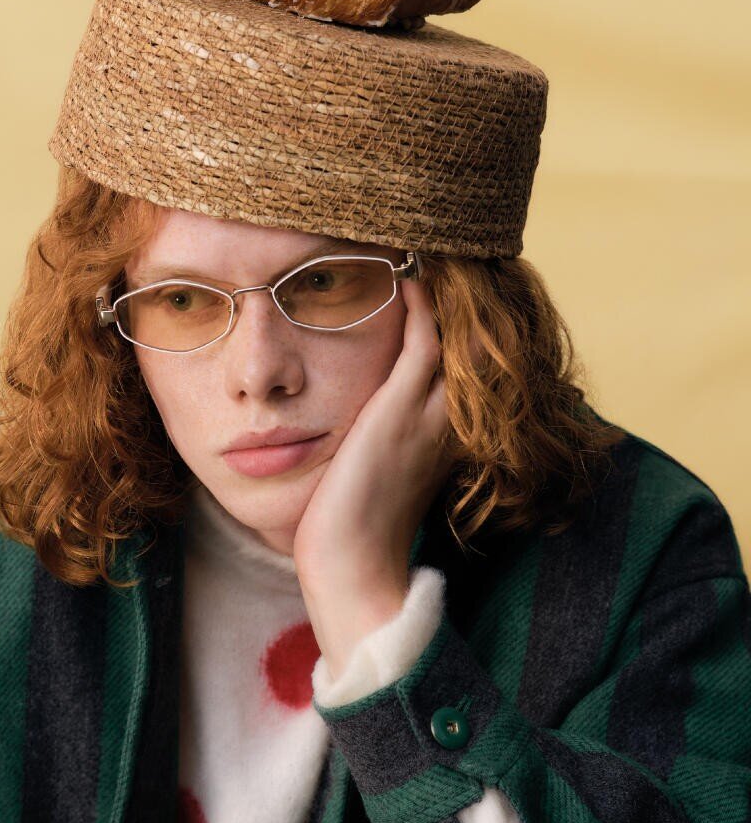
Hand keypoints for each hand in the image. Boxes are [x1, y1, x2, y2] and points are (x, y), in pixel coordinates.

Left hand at [292, 275, 453, 678]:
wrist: (351, 565)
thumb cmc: (353, 526)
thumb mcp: (378, 475)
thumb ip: (384, 443)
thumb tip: (362, 428)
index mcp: (448, 437)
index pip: (467, 368)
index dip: (461, 328)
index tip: (446, 293)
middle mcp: (451, 421)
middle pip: (472, 344)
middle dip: (463, 302)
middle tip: (447, 259)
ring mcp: (430, 414)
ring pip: (454, 336)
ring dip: (444, 295)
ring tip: (427, 257)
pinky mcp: (400, 409)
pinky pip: (422, 341)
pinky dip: (419, 307)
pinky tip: (407, 279)